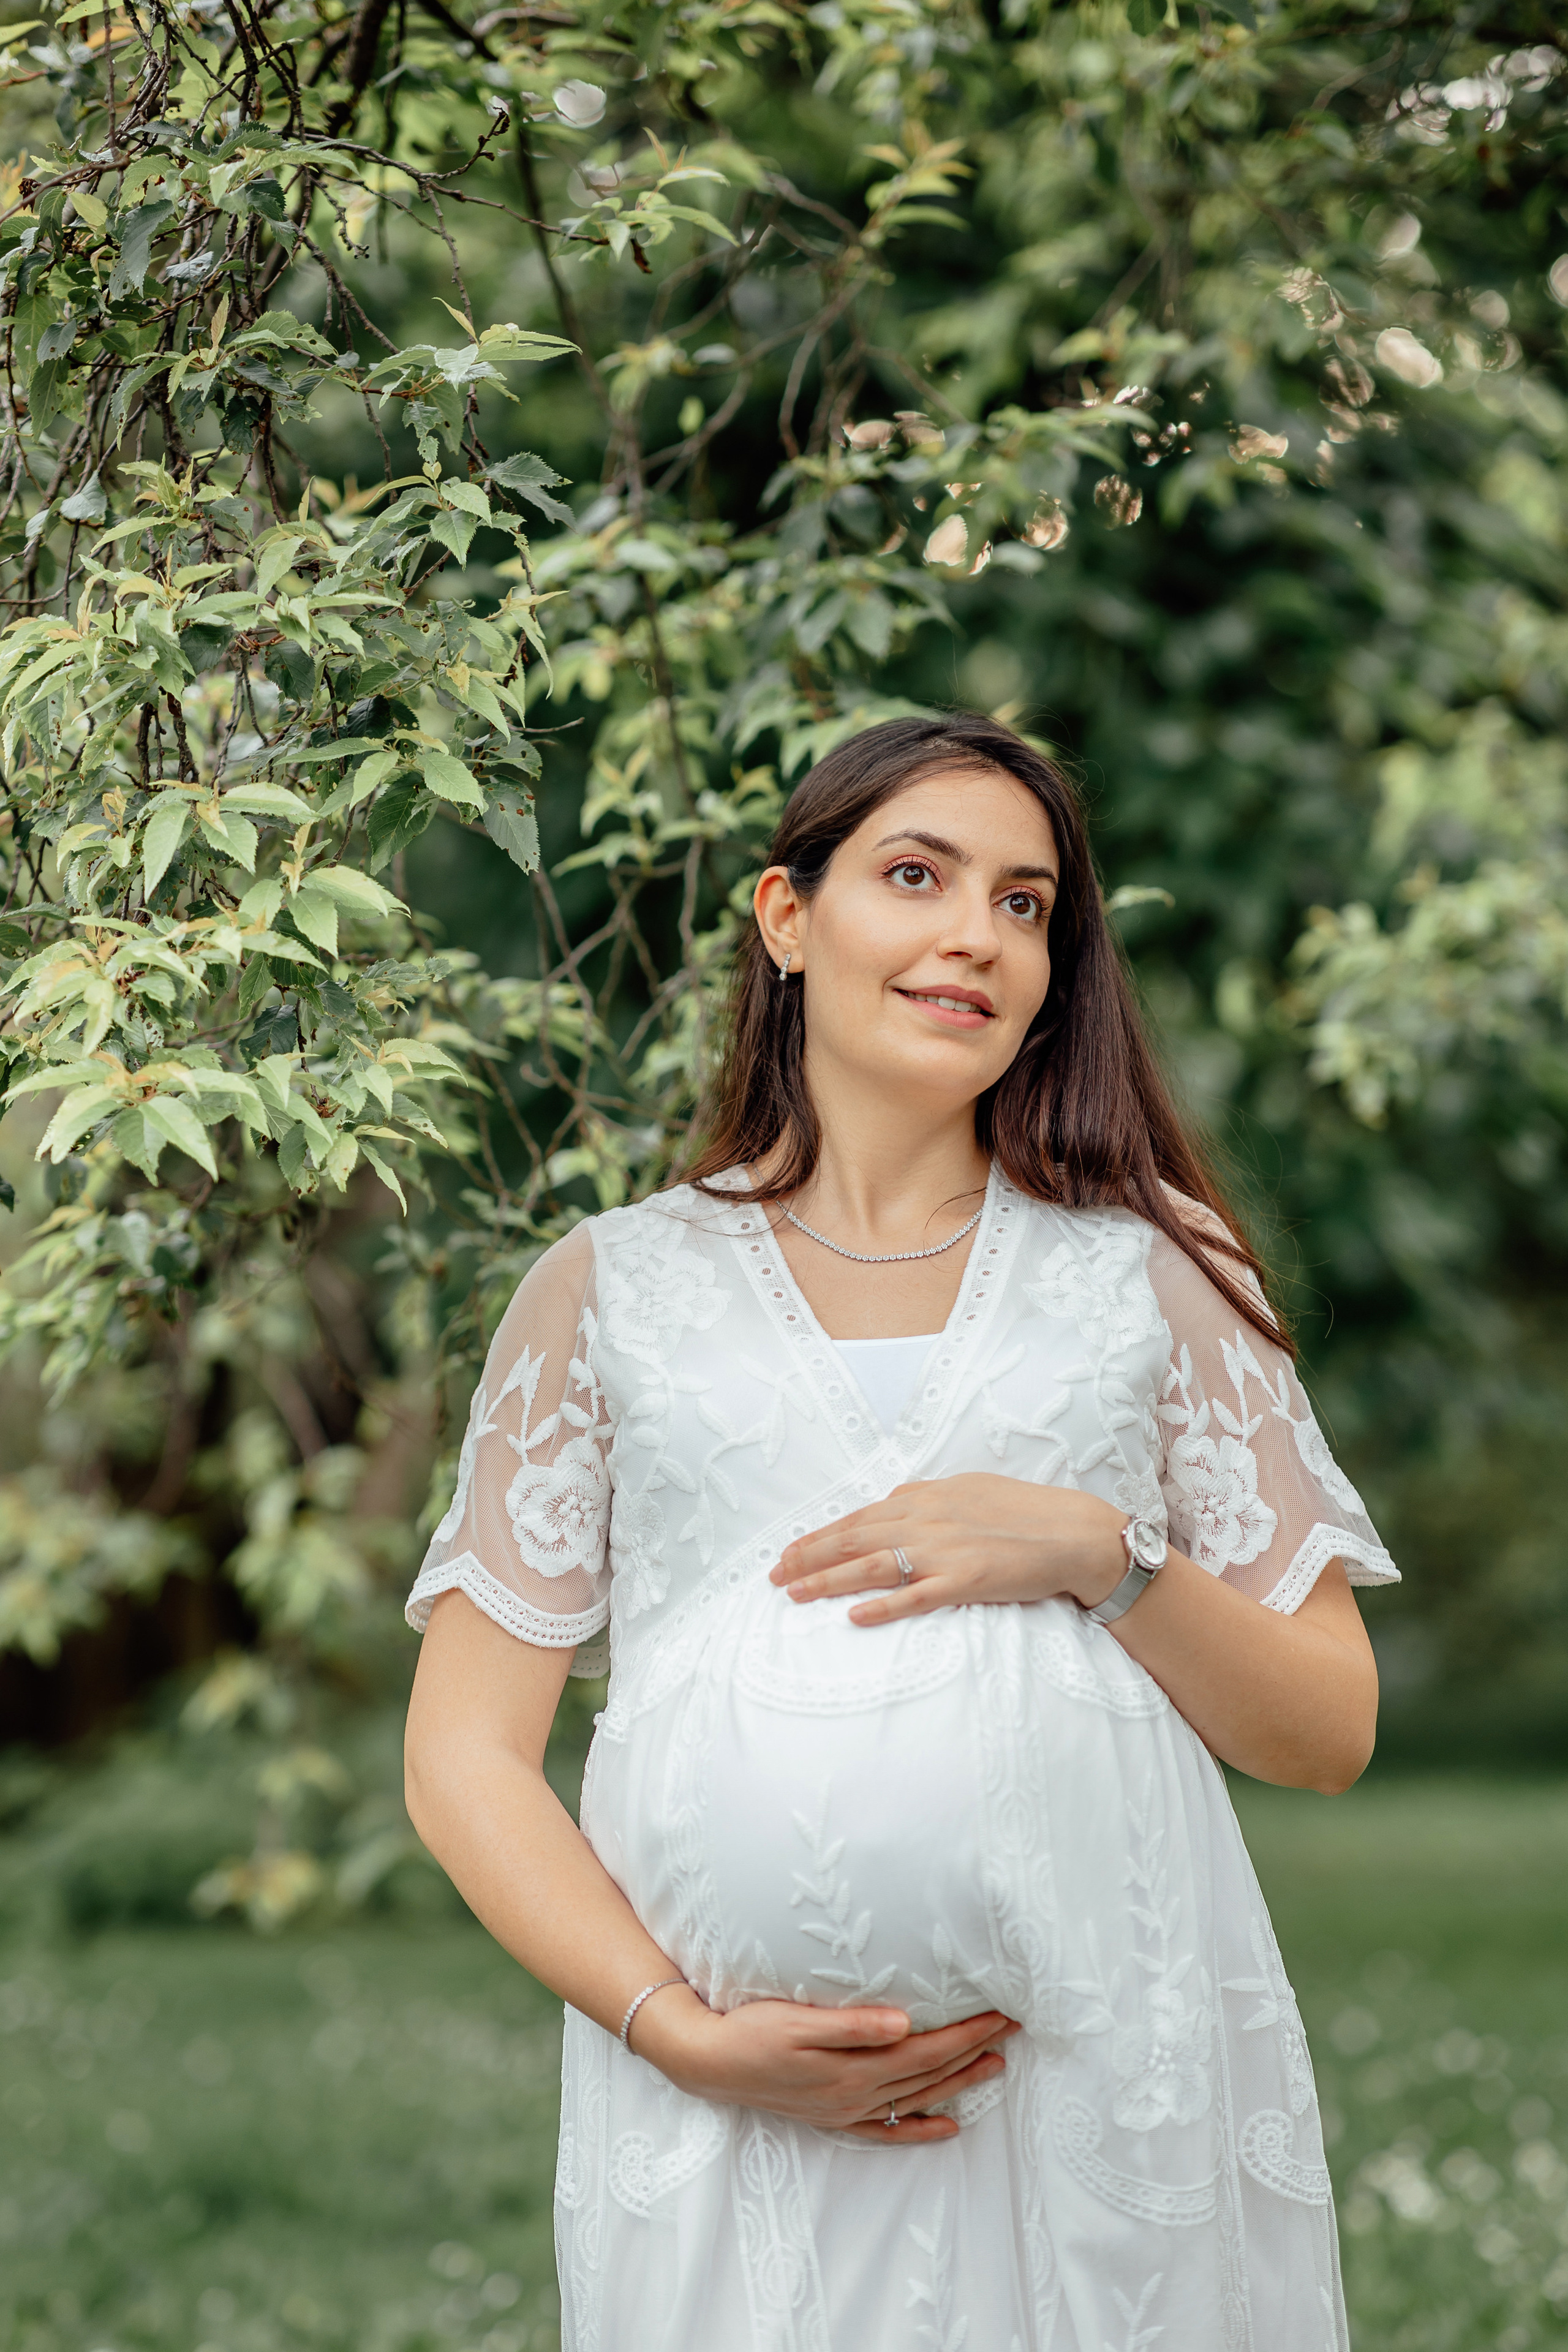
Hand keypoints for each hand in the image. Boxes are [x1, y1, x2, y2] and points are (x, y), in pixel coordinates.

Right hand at [633, 1988, 1022, 2143]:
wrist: (708, 2062)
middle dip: (974, 2051)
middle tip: (1013, 2029)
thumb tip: (905, 2024)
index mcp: (854, 2070)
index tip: (1001, 2013)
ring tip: (996, 2066)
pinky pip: (889, 2131)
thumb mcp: (797, 2020)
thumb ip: (852, 2024)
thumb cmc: (751, 2029)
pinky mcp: (834, 2117)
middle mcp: (857, 2096)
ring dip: (959, 2084)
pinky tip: (947, 2128)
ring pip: (917, 2099)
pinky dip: (921, 2129)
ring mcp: (846, 2111)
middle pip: (930, 2074)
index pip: (926, 2050)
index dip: (967, 2033)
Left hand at [769, 1472, 1126, 1623]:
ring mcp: (944, 1552)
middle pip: (853, 1540)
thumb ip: (923, 1497)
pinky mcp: (965, 1581)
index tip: (787, 1552)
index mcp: (923, 1499)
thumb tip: (890, 1503)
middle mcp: (926, 1521)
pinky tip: (854, 1616)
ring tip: (794, 1594)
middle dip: (808, 1558)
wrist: (1071, 1533)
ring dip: (828, 1581)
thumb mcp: (965, 1489)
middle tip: (774, 1576)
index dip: (818, 1537)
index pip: (857, 1518)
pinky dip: (883, 1606)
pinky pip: (916, 1596)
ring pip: (873, 1566)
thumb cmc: (1021, 1511)